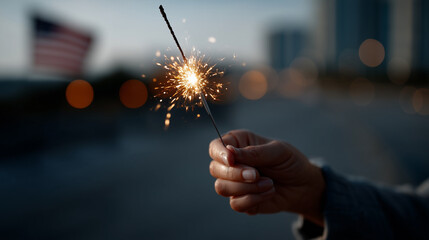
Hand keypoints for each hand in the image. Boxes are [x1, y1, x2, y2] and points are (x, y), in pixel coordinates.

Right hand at [209, 129, 324, 225]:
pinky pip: (236, 203)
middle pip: (215, 169)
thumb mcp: (278, 151)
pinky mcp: (241, 201)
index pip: (215, 147)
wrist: (303, 185)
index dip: (219, 154)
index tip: (231, 160)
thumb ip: (254, 152)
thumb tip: (229, 151)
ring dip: (246, 188)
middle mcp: (232, 163)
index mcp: (238, 144)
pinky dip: (254, 199)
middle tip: (257, 174)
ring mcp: (234, 183)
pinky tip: (269, 192)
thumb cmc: (290, 162)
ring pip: (222, 188)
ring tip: (269, 183)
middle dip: (235, 174)